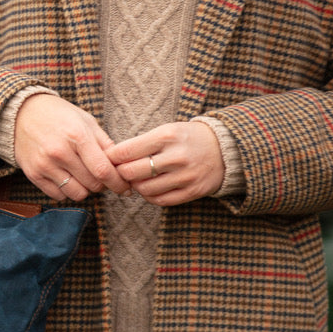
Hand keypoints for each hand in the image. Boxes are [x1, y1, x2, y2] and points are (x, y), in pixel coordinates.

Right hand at [13, 94, 130, 201]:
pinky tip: (67, 177)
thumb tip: (123, 167)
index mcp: (77, 135)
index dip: (118, 183)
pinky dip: (67, 191)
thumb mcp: (86, 121)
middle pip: (93, 185)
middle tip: (101, 176)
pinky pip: (59, 195)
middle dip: (103, 184)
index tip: (125, 189)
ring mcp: (45, 165)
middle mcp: (59, 152)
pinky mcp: (33, 174)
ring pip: (77, 194)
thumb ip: (105, 144)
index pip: (103, 170)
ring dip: (85, 189)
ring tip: (83, 176)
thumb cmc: (59, 116)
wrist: (22, 113)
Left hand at [106, 121, 224, 206]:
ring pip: (144, 189)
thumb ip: (141, 143)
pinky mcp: (192, 191)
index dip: (111, 158)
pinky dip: (149, 197)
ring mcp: (185, 176)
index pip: (126, 151)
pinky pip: (160, 200)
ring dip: (135, 186)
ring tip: (137, 180)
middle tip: (119, 172)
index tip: (108, 159)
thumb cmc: (186, 138)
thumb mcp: (166, 131)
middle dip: (121, 174)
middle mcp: (176, 156)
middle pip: (131, 172)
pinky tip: (149, 189)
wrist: (224, 149)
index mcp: (167, 136)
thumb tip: (111, 159)